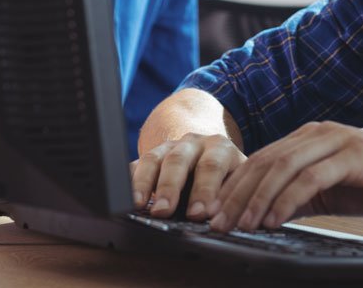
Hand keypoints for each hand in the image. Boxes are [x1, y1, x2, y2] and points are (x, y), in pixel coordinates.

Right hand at [131, 132, 245, 220]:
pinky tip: (124, 196)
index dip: (204, 191)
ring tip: (137, 205)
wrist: (211, 151)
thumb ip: (232, 197)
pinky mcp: (150, 156)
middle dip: (170, 187)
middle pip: (178, 160)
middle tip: (164, 212)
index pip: (211, 166)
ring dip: (144, 183)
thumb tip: (224, 220)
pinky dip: (128, 179)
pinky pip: (135, 164)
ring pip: (153, 159)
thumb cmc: (228, 174)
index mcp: (219, 148)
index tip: (198, 214)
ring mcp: (168, 147)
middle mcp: (192, 143)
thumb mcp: (238, 182)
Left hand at [206, 121, 362, 231]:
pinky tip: (273, 220)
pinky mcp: (354, 156)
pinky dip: (287, 200)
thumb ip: (302, 193)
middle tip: (214, 223)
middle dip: (235, 195)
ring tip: (238, 226)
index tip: (212, 213)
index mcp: (311, 136)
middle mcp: (319, 132)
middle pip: (264, 162)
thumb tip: (264, 213)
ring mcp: (337, 140)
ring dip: (255, 199)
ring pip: (282, 168)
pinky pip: (311, 178)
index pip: (261, 160)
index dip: (233, 187)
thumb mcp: (334, 189)